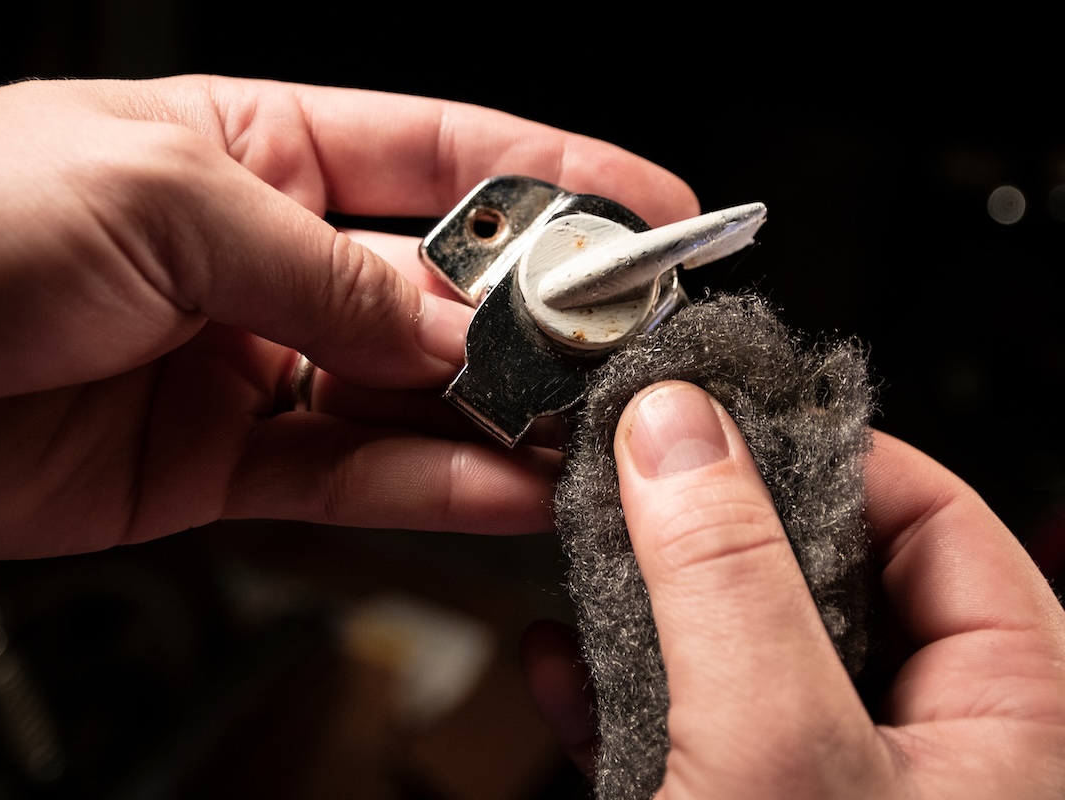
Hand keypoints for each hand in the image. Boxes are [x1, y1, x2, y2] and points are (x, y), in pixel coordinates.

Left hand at [0, 76, 697, 557]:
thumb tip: (454, 326)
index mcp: (261, 150)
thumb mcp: (162, 203)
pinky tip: (504, 490)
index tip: (654, 212)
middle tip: (623, 353)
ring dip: (498, 420)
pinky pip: (351, 478)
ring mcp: (253, 366)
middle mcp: (271, 258)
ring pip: (410, 398)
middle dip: (539, 320)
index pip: (446, 157)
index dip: (559, 180)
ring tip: (585, 439)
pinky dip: (430, 489)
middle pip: (444, 289)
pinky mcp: (223, 464)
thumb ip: (327, 271)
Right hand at [524, 381, 1064, 797]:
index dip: (827, 453)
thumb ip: (728, 577)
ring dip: (652, 601)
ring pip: (747, 647)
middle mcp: (934, 746)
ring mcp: (834, 785)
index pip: (939, 519)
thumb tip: (680, 432)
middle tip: (644, 473)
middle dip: (714, 523)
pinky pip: (690, 728)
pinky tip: (563, 665)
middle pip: (828, 575)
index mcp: (1014, 718)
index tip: (726, 416)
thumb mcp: (773, 747)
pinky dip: (620, 690)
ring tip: (589, 546)